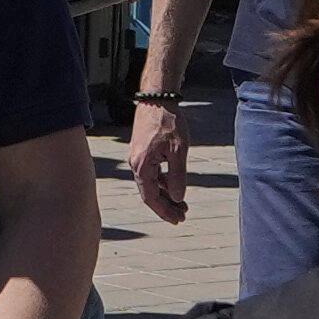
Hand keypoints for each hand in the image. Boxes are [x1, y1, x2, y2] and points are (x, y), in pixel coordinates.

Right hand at [124, 97, 193, 227]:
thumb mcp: (179, 151)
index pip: (151, 197)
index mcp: (142, 166)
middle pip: (150, 193)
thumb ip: (178, 176)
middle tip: (183, 216)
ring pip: (151, 184)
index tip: (178, 219)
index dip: (164, 211)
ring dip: (166, 194)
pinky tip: (174, 186)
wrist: (158, 99)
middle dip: (166, 206)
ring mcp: (137, 158)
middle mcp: (135, 164)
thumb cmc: (169, 122)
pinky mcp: (142, 151)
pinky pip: (151, 173)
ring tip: (182, 204)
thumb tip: (178, 198)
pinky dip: (162, 182)